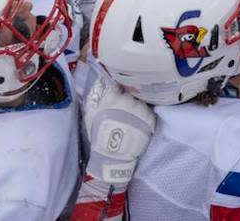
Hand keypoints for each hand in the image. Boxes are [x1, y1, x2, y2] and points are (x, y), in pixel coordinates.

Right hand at [72, 76, 155, 219]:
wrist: (111, 157)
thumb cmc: (98, 135)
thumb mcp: (90, 114)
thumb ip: (95, 96)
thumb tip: (101, 81)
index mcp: (111, 97)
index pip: (117, 84)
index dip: (118, 90)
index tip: (118, 94)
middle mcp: (127, 101)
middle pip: (131, 93)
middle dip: (128, 100)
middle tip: (124, 112)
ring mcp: (139, 110)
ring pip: (141, 102)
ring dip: (137, 109)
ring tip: (131, 121)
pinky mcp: (149, 119)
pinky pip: (149, 113)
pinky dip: (145, 117)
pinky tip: (138, 125)